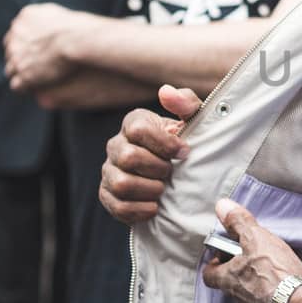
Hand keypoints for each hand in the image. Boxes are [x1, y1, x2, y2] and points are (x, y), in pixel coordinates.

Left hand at [5, 3, 83, 90]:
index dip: (23, 45)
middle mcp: (14, 38)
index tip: (32, 51)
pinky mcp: (23, 75)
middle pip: (10, 52)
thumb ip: (41, 15)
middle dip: (19, 59)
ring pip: (10, 70)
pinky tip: (33, 88)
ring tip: (33, 80)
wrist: (75, 39)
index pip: (13, 36)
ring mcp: (16, 57)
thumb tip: (41, 20)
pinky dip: (24, 87)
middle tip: (33, 66)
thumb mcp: (53, 12)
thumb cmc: (74, 26)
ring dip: (20, 74)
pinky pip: (16, 85)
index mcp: (21, 22)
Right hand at [99, 85, 199, 223]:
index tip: (183, 152)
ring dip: (150, 190)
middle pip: (128, 158)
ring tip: (163, 189)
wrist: (180, 175)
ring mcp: (109, 171)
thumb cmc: (185, 143)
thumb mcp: (194, 121)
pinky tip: (155, 206)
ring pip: (122, 184)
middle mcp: (116, 145)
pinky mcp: (108, 195)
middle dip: (157, 169)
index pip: (139, 130)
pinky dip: (141, 210)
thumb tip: (166, 92)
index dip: (165, 144)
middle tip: (172, 173)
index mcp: (134, 123)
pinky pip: (118, 207)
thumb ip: (186, 103)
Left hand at [201, 199, 301, 302]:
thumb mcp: (255, 239)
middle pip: (236, 287)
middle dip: (245, 275)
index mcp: (231, 281)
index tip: (222, 256)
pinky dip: (299, 292)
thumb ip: (239, 223)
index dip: (214, 265)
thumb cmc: (274, 273)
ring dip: (270, 286)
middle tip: (258, 260)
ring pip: (259, 299)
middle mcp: (241, 302)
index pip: (210, 275)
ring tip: (287, 270)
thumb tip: (221, 206)